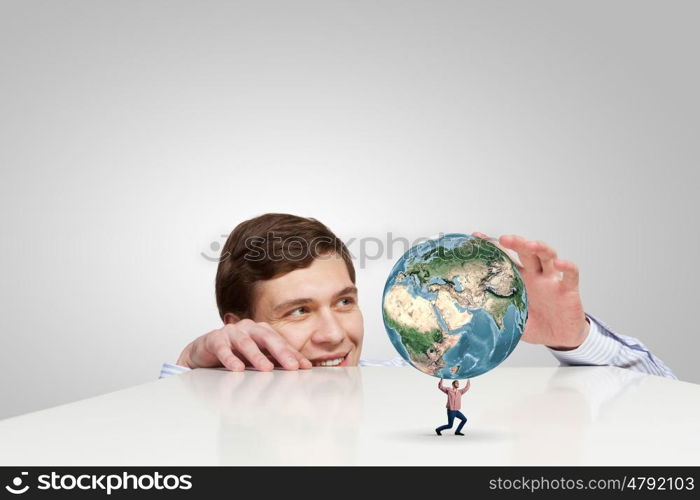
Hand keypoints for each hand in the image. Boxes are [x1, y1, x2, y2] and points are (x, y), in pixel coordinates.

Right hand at [175, 319, 312, 370]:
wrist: (205, 350)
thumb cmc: (235, 353)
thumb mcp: (257, 357)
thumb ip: (275, 361)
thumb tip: (299, 370)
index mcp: (262, 331)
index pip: (281, 342)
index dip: (293, 354)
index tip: (305, 367)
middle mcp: (248, 328)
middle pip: (267, 338)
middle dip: (281, 352)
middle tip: (292, 366)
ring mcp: (231, 332)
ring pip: (246, 342)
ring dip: (257, 356)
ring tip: (266, 369)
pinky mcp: (214, 339)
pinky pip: (223, 348)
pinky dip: (230, 358)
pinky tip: (237, 368)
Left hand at [472, 232, 589, 349]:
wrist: (559, 339)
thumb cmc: (537, 325)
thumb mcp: (512, 319)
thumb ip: (497, 314)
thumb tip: (473, 315)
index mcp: (520, 280)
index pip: (506, 258)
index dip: (493, 247)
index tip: (477, 237)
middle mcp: (535, 276)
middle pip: (526, 252)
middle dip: (516, 242)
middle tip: (503, 239)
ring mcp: (552, 280)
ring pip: (547, 257)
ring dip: (540, 248)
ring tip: (530, 245)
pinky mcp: (568, 289)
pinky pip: (571, 274)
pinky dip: (567, 266)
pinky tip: (560, 264)